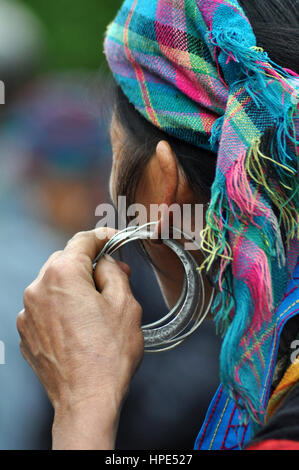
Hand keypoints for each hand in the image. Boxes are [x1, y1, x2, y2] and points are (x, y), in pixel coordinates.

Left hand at [17, 228, 143, 448]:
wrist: (86, 399)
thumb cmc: (109, 353)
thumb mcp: (125, 304)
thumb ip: (114, 271)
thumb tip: (106, 262)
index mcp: (62, 274)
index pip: (83, 241)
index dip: (103, 237)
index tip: (115, 239)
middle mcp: (38, 288)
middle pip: (65, 261)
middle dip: (89, 265)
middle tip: (114, 278)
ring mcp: (28, 312)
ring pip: (54, 284)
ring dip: (74, 287)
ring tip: (97, 308)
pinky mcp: (26, 332)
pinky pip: (45, 307)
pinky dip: (61, 307)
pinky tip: (79, 326)